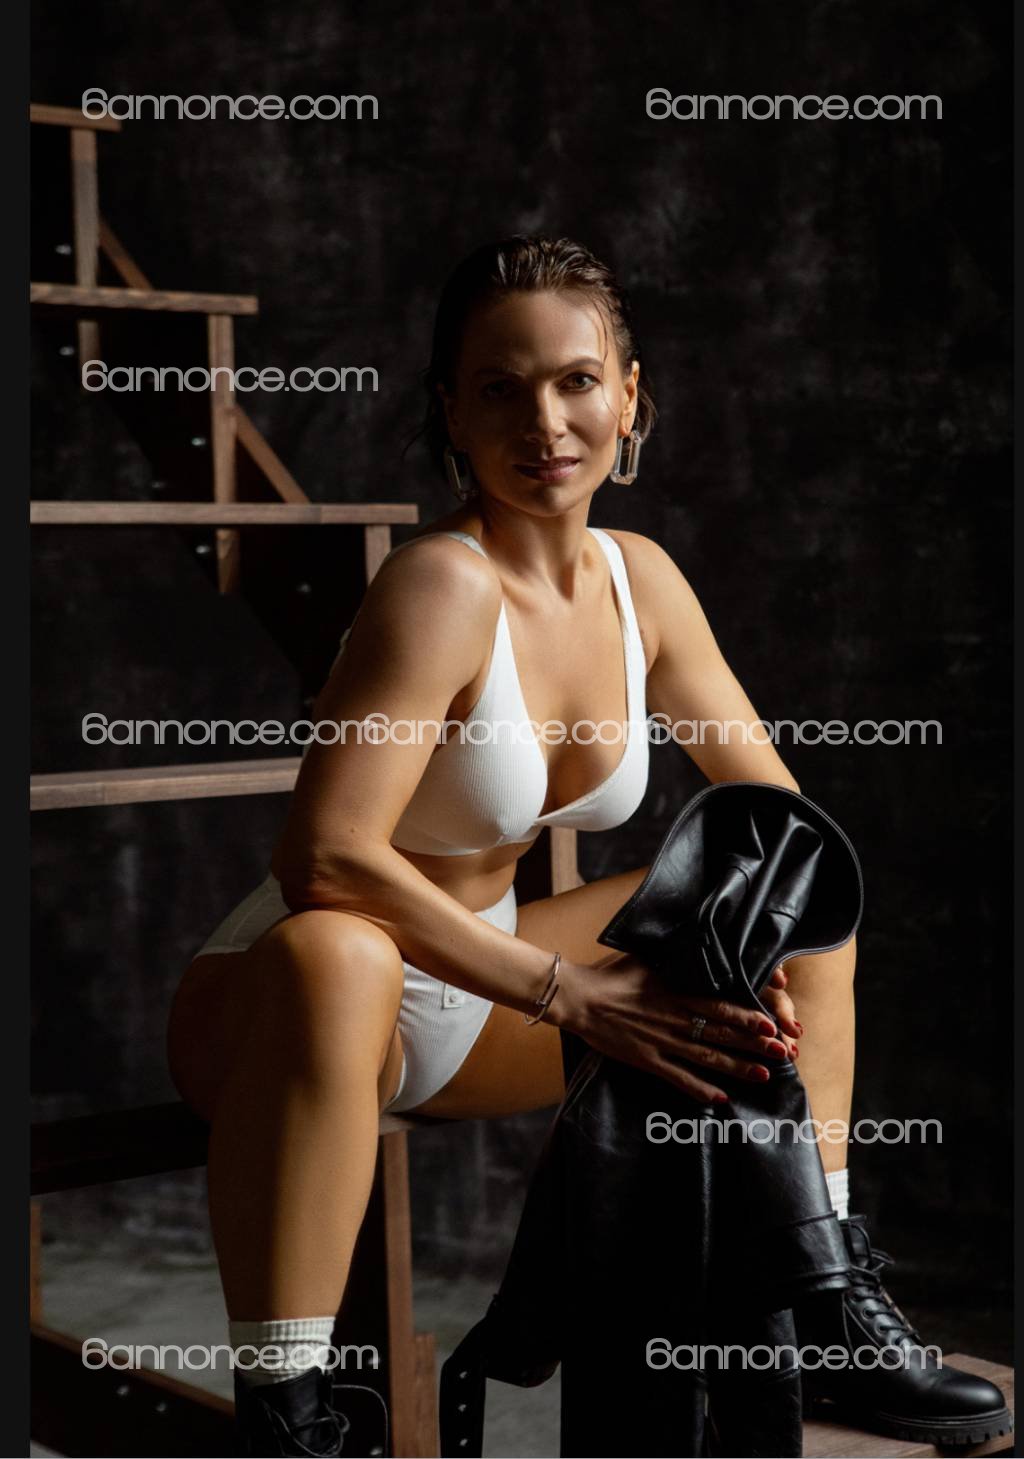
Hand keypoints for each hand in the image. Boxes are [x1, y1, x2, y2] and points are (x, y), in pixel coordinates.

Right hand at [550, 952, 797, 1104]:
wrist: (580, 998)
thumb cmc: (611, 975)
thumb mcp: (647, 958)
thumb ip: (674, 958)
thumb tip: (697, 945)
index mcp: (677, 992)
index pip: (721, 1005)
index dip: (749, 1015)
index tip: (773, 1022)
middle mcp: (675, 1018)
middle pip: (722, 1032)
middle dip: (755, 1043)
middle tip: (784, 1051)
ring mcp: (662, 1041)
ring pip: (708, 1057)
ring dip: (737, 1067)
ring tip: (765, 1074)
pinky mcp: (647, 1060)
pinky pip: (678, 1078)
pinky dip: (700, 1089)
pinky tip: (721, 1098)